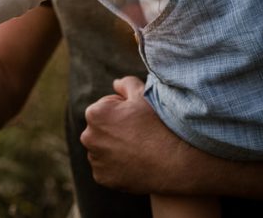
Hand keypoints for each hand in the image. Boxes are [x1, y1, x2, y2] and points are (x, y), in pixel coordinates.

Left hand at [81, 76, 195, 194]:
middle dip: (114, 129)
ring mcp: (95, 160)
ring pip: (102, 148)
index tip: (137, 118)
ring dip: (113, 147)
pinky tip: (134, 162)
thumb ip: (125, 83)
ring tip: (137, 148)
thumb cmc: (157, 125)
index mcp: (94, 114)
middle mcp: (88, 137)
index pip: (105, 107)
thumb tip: (115, 83)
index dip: (122, 111)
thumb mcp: (143, 95)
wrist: (173, 162)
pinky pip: (106, 168)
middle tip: (138, 133)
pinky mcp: (102, 177)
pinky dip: (116, 166)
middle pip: (101, 128)